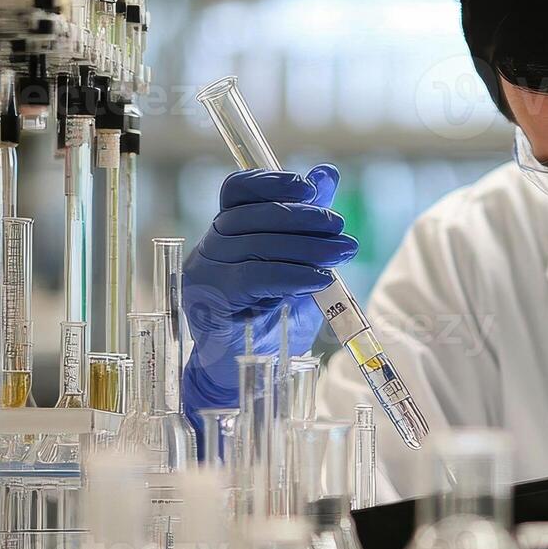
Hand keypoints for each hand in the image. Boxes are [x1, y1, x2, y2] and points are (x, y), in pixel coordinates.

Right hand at [181, 166, 356, 416]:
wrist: (247, 373)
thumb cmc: (272, 317)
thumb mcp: (298, 264)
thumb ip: (309, 221)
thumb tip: (329, 174)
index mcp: (227, 231)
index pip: (238, 191)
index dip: (271, 182)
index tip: (309, 187)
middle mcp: (210, 246)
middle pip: (252, 217)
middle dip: (303, 218)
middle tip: (340, 228)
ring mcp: (205, 273)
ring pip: (255, 246)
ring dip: (306, 247)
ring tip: (342, 252)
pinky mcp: (210, 301)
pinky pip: (253, 278)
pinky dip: (292, 275)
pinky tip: (320, 279)